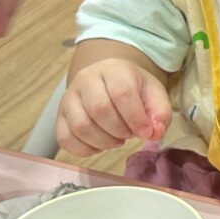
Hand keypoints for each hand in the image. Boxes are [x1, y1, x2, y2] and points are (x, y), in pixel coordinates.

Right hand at [57, 59, 171, 156]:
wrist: (108, 80)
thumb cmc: (133, 88)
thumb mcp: (154, 93)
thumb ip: (160, 112)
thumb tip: (155, 132)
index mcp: (114, 69)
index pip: (121, 93)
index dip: (135, 118)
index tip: (145, 133)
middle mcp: (86, 79)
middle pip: (99, 110)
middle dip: (119, 130)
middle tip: (129, 134)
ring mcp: (69, 97)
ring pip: (80, 126)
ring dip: (103, 141)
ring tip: (117, 140)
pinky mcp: (59, 115)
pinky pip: (65, 138)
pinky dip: (85, 149)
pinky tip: (100, 145)